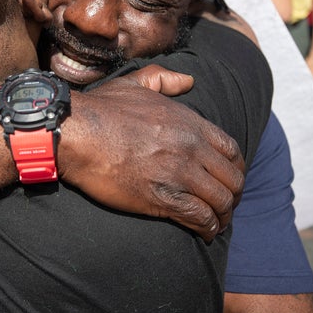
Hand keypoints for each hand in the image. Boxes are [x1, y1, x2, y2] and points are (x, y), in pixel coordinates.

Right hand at [60, 65, 244, 241]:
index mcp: (190, 122)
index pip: (231, 150)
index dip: (234, 167)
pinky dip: (207, 228)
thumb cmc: (101, 110)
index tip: (227, 178)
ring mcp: (181, 174)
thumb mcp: (135, 83)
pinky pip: (200, 218)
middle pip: (232, 179)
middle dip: (232, 195)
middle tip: (224, 205)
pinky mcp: (165, 199)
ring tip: (215, 224)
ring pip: (221, 201)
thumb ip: (164, 79)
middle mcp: (192, 148)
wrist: (78, 133)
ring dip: (222, 216)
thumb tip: (187, 80)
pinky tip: (204, 233)